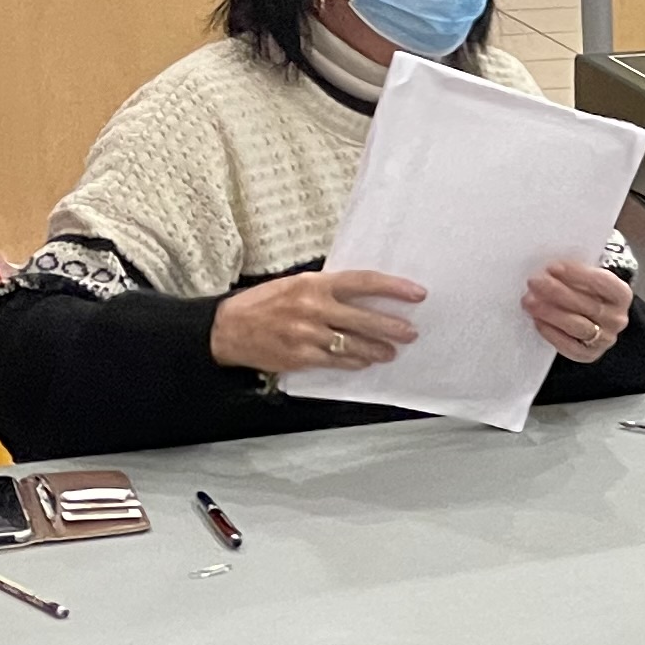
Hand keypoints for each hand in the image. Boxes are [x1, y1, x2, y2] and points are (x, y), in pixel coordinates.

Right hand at [212, 267, 423, 377]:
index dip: (394, 288)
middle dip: (392, 327)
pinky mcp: (301, 356)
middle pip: (364, 318)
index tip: (417, 294)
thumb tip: (362, 292)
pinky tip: (364, 362)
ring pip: (354, 344)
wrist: (227, 329)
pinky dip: (353, 363)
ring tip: (391, 352)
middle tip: (411, 332)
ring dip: (377, 349)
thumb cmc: (263, 303)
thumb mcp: (294, 284)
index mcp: (314, 284)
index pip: (363, 282)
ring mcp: (307, 334)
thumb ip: (326, 288)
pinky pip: (336, 361)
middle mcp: (313, 307)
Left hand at [526, 259, 633, 363]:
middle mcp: (617, 318)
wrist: (594, 318)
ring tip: (530, 301)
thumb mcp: (588, 278)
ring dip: (551, 313)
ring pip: (577, 326)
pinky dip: (552, 333)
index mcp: (621, 294)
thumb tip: (549, 270)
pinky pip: (569, 346)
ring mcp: (605, 339)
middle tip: (535, 282)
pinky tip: (537, 320)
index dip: (576, 274)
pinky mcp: (589, 354)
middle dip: (557, 292)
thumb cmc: (587, 293)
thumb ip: (574, 273)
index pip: (602, 282)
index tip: (553, 267)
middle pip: (587, 305)